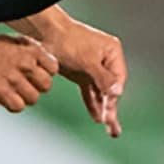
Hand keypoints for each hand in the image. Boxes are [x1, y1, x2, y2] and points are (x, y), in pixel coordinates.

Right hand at [0, 30, 58, 112]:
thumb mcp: (18, 41)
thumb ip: (35, 52)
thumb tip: (49, 65)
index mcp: (31, 51)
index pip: (54, 68)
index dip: (46, 73)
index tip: (35, 74)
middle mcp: (25, 64)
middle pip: (46, 86)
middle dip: (37, 87)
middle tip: (25, 85)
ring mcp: (13, 78)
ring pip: (33, 98)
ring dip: (25, 97)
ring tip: (14, 91)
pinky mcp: (0, 91)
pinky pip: (18, 107)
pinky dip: (13, 105)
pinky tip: (6, 97)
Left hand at [44, 18, 127, 137]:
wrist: (46, 33)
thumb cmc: (68, 41)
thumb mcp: (87, 61)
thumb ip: (102, 78)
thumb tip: (118, 93)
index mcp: (112, 52)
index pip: (117, 79)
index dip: (113, 96)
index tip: (109, 111)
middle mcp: (106, 60)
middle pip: (111, 88)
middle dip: (112, 108)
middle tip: (112, 128)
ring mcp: (94, 67)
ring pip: (101, 92)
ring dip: (104, 110)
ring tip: (111, 130)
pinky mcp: (82, 73)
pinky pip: (89, 91)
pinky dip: (92, 104)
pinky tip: (96, 118)